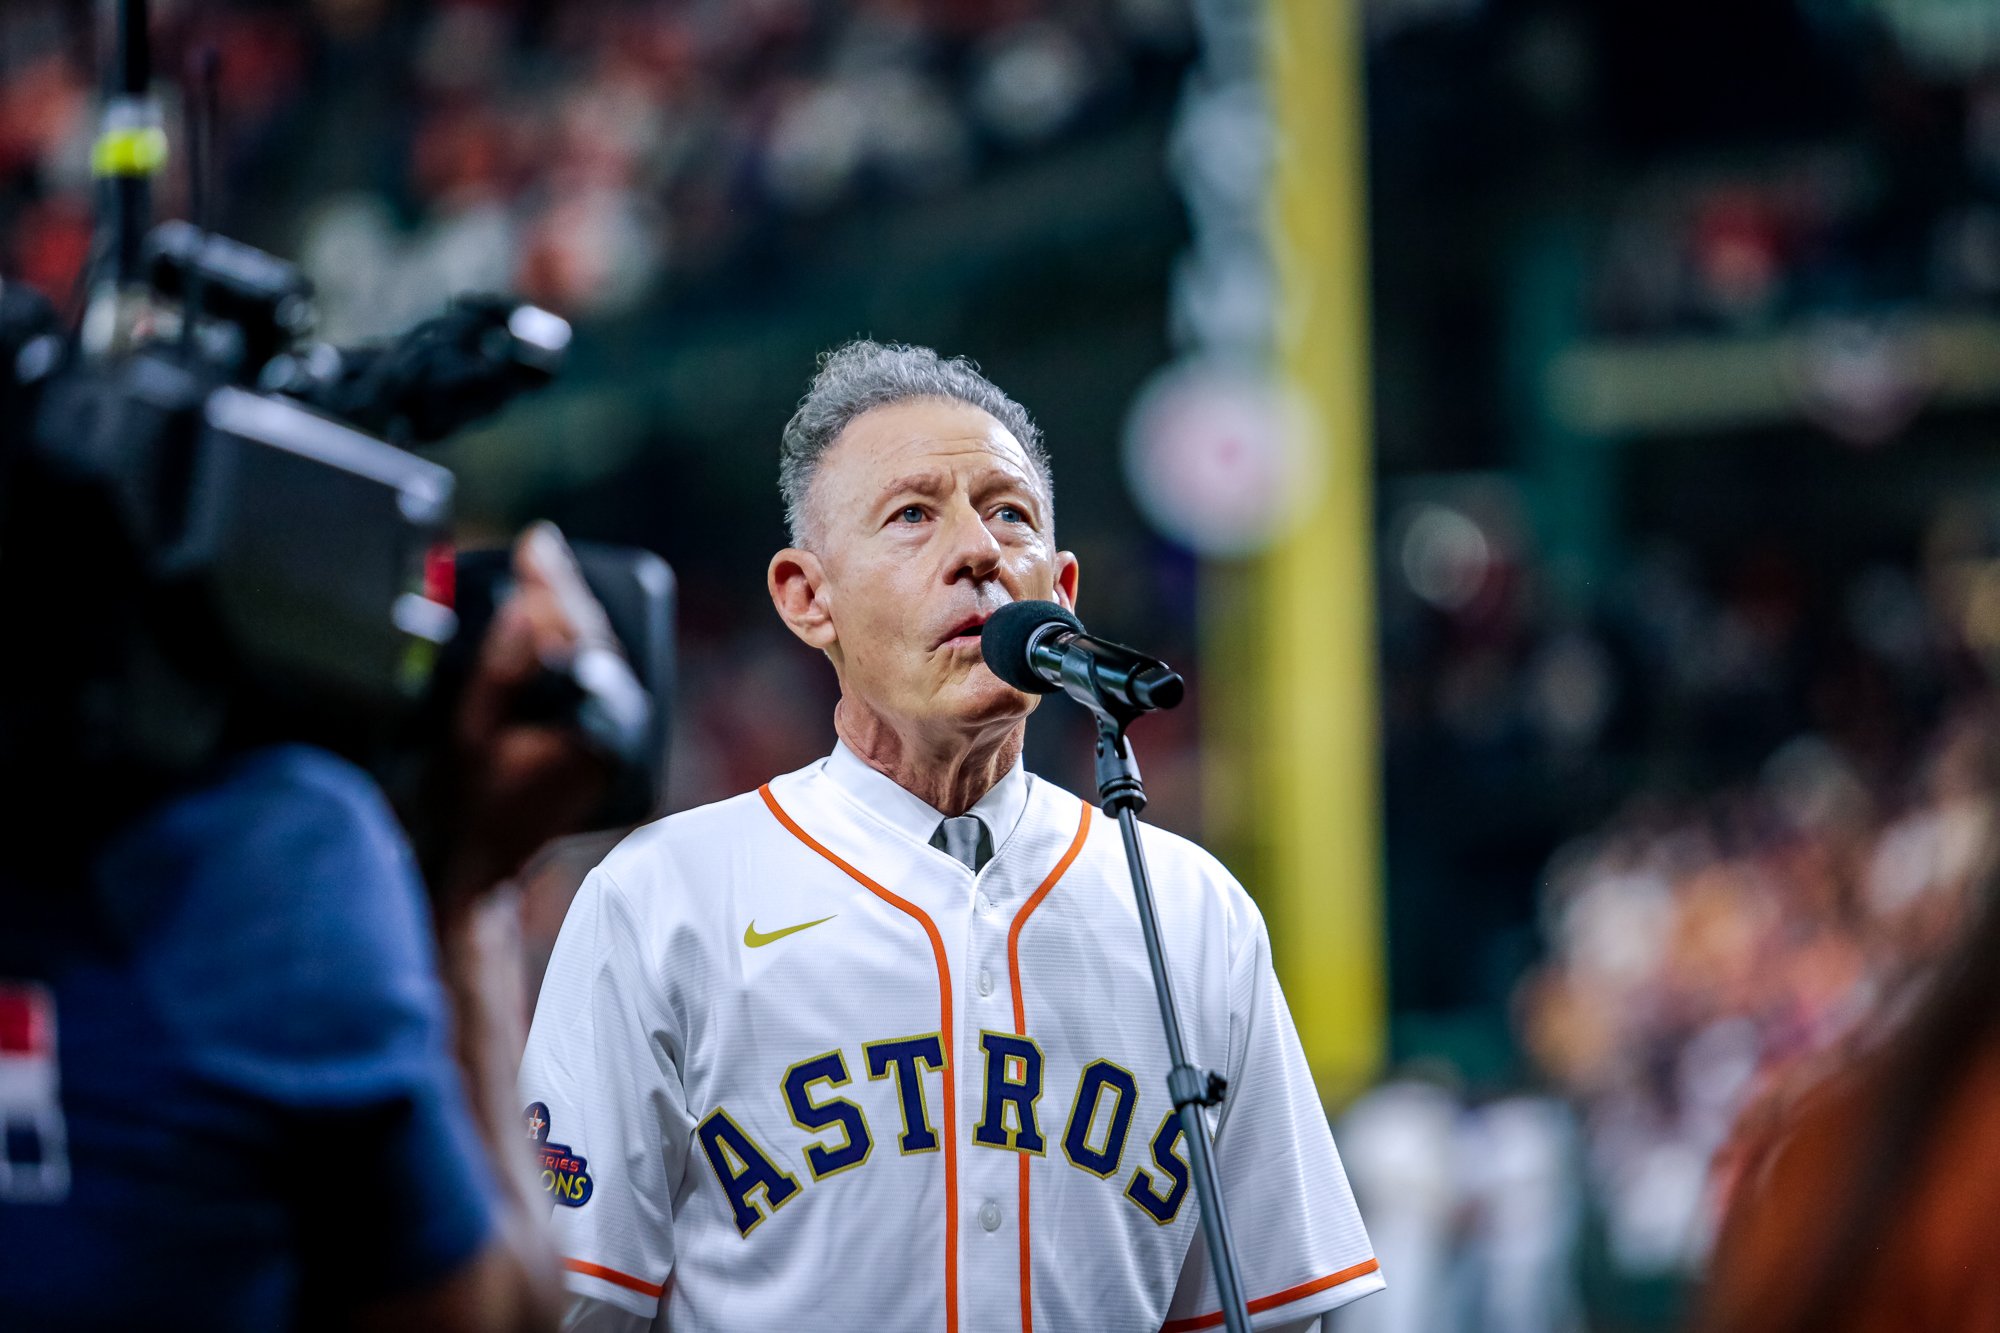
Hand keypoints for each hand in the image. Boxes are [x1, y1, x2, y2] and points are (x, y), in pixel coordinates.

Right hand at [435, 522, 616, 906]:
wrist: (477, 868)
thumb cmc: (466, 805)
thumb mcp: (470, 729)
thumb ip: (501, 666)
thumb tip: (527, 609)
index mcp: (593, 724)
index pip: (579, 632)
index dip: (554, 581)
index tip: (536, 541)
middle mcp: (615, 731)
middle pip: (593, 640)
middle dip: (562, 592)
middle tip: (535, 551)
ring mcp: (614, 741)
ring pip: (594, 660)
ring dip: (565, 620)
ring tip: (535, 578)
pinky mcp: (602, 749)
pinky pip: (588, 684)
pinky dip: (566, 652)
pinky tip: (543, 628)